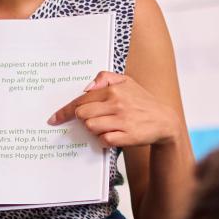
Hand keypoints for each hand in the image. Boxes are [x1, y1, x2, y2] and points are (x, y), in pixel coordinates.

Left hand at [48, 71, 181, 147]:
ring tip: (106, 125)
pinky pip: (103, 140)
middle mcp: (117, 104)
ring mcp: (122, 121)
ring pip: (91, 127)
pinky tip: (112, 134)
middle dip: (83, 119)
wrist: (164, 121)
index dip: (65, 111)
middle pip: (82, 115)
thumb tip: (86, 88)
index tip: (54, 118)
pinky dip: (104, 139)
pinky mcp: (127, 136)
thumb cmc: (142, 101)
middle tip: (93, 118)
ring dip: (93, 129)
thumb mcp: (126, 81)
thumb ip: (105, 78)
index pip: (81, 100)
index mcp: (114, 90)